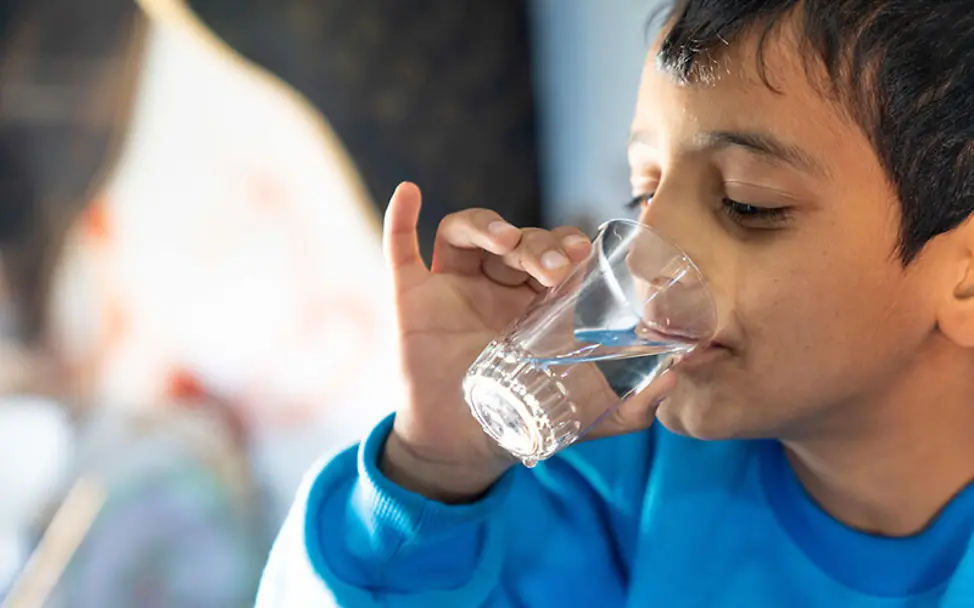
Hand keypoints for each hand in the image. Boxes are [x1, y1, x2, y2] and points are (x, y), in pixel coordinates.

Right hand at [380, 183, 671, 501]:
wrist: (459, 449)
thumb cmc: (517, 420)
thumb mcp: (580, 413)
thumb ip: (629, 406)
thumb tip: (678, 376)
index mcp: (534, 301)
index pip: (553, 252)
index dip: (567, 244)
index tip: (584, 256)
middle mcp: (494, 285)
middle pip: (516, 239)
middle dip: (538, 243)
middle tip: (555, 269)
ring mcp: (451, 286)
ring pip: (467, 232)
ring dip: (487, 225)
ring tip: (505, 243)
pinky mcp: (411, 295)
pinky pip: (402, 247)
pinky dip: (402, 218)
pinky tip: (411, 194)